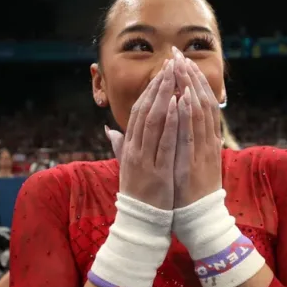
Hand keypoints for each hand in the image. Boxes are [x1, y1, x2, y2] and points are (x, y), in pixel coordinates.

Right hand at [105, 59, 178, 209]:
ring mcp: (145, 160)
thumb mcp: (126, 167)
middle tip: (170, 64)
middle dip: (158, 86)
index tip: (162, 72)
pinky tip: (178, 104)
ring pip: (154, 121)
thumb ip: (118, 147)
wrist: (140, 223)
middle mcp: (135, 150)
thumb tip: (108, 130)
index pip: (138, 112)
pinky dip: (171, 121)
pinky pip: (165, 142)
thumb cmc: (138, 194)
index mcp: (129, 148)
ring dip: (164, 96)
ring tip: (175, 75)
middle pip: (145, 111)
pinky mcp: (158, 171)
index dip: (150, 90)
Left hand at [171, 47, 222, 207]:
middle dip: (190, 76)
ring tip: (181, 66)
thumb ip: (189, 142)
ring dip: (189, 87)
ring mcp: (203, 149)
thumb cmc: (191, 191)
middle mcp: (208, 140)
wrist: (199, 217)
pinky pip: (191, 133)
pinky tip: (182, 97)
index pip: (202, 104)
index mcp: (206, 140)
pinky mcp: (195, 160)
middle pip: (202, 101)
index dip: (194, 82)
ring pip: (199, 112)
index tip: (183, 63)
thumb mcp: (191, 161)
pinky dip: (187, 114)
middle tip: (179, 55)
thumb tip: (190, 127)